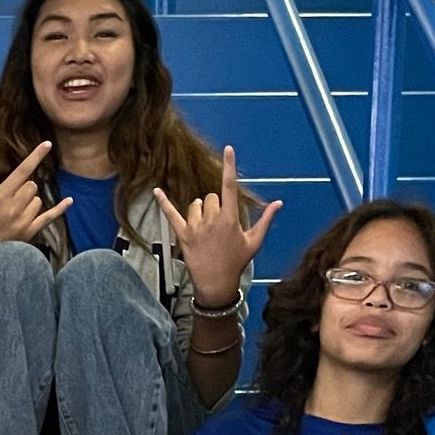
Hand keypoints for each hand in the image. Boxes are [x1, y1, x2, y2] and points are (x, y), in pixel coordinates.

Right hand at [0, 142, 70, 271]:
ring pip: (37, 200)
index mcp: (0, 196)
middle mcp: (14, 207)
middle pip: (32, 186)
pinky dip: (60, 209)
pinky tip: (69, 201)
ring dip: (30, 201)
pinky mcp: (30, 231)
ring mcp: (23, 220)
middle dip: (24, 188)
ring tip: (14, 211)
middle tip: (11, 198)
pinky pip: (49, 217)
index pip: (22, 171)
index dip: (35, 156)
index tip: (47, 144)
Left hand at [154, 146, 281, 310]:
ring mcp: (196, 227)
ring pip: (196, 205)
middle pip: (211, 197)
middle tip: (218, 225)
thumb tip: (279, 203)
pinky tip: (156, 191)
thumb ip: (266, 220)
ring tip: (205, 228)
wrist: (216, 284)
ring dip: (200, 211)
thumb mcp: (254, 242)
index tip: (228, 149)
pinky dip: (163, 202)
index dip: (229, 166)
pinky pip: (171, 214)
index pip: (230, 186)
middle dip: (215, 205)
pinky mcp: (182, 235)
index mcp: (230, 219)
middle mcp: (212, 220)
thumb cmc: (236, 262)